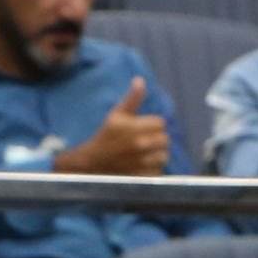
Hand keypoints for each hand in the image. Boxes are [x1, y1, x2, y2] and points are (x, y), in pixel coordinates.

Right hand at [54, 77, 168, 176]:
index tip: (142, 128)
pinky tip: (141, 166)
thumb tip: (140, 80)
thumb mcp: (116, 114)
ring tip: (143, 154)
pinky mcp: (142, 177)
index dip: (153, 125)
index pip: (161, 123)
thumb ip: (132, 99)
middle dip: (156, 140)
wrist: (92, 163)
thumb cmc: (106, 136)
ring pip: (164, 156)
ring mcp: (142, 162)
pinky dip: (153, 169)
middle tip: (143, 142)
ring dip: (156, 155)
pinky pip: (159, 171)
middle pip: (165, 140)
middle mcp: (140, 145)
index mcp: (134, 127)